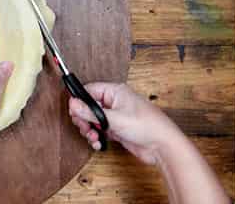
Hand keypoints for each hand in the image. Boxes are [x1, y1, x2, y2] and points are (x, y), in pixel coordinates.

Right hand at [69, 81, 184, 164]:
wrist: (160, 144)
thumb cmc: (145, 125)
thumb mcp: (114, 119)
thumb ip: (91, 112)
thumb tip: (73, 103)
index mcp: (115, 92)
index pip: (90, 90)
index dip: (79, 101)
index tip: (74, 113)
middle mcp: (115, 102)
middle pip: (89, 106)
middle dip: (84, 119)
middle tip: (85, 127)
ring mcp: (116, 116)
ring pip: (94, 120)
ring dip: (90, 130)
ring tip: (93, 137)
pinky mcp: (117, 129)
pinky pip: (100, 131)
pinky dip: (97, 137)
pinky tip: (99, 143)